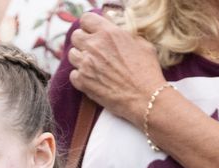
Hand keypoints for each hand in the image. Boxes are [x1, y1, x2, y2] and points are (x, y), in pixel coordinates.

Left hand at [67, 11, 165, 125]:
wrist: (144, 96)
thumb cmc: (146, 70)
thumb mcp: (140, 43)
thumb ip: (122, 34)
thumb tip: (114, 32)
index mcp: (108, 33)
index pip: (86, 19)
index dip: (89, 25)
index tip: (93, 31)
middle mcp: (94, 46)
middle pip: (76, 36)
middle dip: (83, 41)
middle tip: (93, 48)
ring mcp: (85, 64)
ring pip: (71, 55)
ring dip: (80, 58)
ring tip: (93, 64)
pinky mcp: (81, 81)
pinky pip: (73, 74)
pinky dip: (80, 75)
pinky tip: (92, 78)